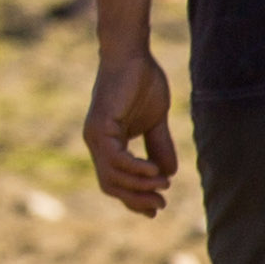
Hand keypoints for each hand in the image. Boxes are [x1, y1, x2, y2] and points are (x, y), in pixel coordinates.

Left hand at [85, 44, 180, 216]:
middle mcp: (97, 143)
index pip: (115, 181)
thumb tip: (168, 174)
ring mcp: (96, 135)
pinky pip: (115, 158)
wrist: (133, 54)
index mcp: (108, 143)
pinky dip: (135, 169)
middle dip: (136, 199)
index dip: (134, 198)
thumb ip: (158, 146)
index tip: (156, 209)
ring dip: (139, 186)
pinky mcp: (100, 125)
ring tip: (162, 185)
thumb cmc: (142, 81)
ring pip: (112, 176)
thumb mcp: (156, 121)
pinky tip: (154, 171)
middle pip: (111, 185)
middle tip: (161, 205)